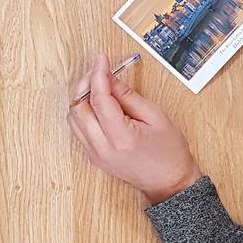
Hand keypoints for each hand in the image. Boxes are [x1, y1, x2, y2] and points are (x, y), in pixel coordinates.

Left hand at [68, 54, 201, 205]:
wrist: (169, 183)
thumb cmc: (169, 152)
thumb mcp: (155, 116)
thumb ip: (129, 96)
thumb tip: (110, 79)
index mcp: (120, 137)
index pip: (99, 98)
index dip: (98, 74)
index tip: (100, 60)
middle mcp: (101, 148)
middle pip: (78, 107)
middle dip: (86, 84)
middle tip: (99, 72)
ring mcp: (94, 154)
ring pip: (73, 118)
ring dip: (82, 99)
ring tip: (99, 87)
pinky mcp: (93, 157)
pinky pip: (78, 130)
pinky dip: (83, 113)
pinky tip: (97, 105)